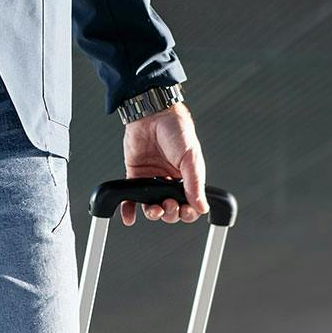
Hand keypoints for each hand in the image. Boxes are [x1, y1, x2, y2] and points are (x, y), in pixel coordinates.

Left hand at [120, 102, 205, 224]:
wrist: (152, 114)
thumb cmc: (176, 130)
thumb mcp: (190, 157)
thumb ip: (195, 183)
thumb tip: (202, 207)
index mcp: (188, 177)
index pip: (190, 203)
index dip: (188, 212)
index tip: (185, 211)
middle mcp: (170, 181)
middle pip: (171, 209)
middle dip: (171, 213)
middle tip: (169, 205)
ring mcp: (153, 179)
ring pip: (153, 206)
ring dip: (154, 213)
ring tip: (154, 209)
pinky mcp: (135, 175)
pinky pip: (132, 197)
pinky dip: (129, 210)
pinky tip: (129, 218)